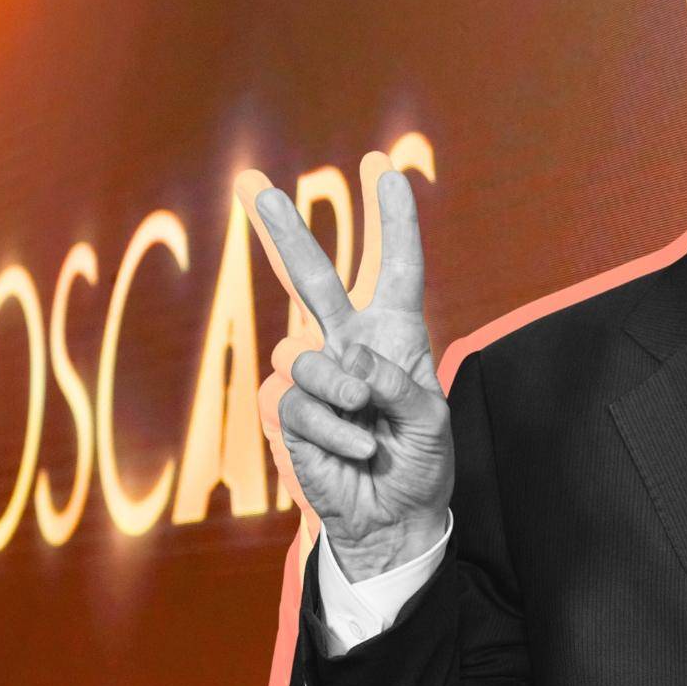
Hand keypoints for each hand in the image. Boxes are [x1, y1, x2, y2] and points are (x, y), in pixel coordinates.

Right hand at [240, 154, 452, 580]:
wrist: (393, 516)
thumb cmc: (420, 462)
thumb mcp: (431, 418)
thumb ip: (397, 382)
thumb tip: (346, 359)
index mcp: (394, 335)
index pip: (394, 268)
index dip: (392, 221)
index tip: (387, 169)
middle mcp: (349, 345)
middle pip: (312, 279)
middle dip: (283, 232)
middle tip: (255, 185)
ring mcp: (314, 377)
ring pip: (304, 356)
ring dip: (343, 394)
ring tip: (369, 427)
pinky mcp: (287, 411)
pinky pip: (295, 401)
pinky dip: (331, 428)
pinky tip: (353, 450)